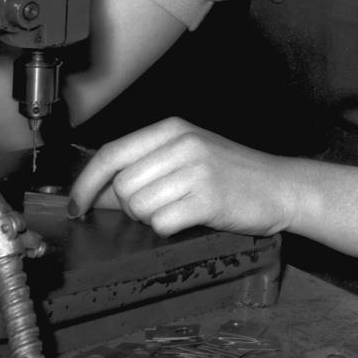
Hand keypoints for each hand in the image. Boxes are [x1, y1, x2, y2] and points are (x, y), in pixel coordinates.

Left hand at [68, 117, 294, 238]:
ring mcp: (196, 170)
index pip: (112, 153)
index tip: (76, 204)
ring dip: (151, 218)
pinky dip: (169, 228)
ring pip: (139, 206)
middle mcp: (182, 144)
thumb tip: (96, 192)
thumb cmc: (233, 173)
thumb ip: (144, 168)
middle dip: (129, 207)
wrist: (281, 187)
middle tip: (155, 208)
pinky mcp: (208, 199)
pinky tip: (189, 219)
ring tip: (177, 210)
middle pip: (123, 185)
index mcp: (173, 129)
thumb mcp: (188, 156)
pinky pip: (162, 223)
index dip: (86, 182)